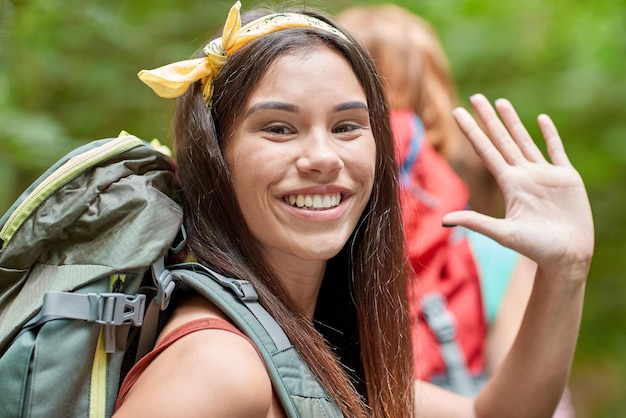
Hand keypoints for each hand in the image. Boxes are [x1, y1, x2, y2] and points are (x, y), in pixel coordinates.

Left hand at [443, 94, 593, 277]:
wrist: (567, 257)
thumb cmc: (535, 249)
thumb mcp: (503, 234)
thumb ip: (476, 222)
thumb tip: (444, 221)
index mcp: (509, 184)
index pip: (485, 150)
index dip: (471, 131)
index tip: (457, 112)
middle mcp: (524, 175)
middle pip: (501, 139)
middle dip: (488, 118)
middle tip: (475, 97)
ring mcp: (545, 175)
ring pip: (525, 140)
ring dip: (512, 121)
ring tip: (500, 102)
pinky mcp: (567, 177)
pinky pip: (556, 150)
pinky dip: (549, 134)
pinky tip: (541, 119)